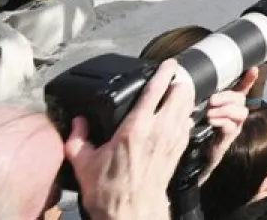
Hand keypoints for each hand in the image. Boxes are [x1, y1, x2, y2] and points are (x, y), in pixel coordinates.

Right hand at [66, 59, 194, 219]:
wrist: (131, 212)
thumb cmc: (108, 191)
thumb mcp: (82, 163)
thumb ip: (77, 138)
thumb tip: (77, 121)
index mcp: (136, 128)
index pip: (156, 89)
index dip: (165, 72)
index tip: (168, 62)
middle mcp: (159, 129)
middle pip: (181, 92)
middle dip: (178, 82)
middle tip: (171, 78)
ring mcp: (173, 139)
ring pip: (189, 105)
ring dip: (185, 96)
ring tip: (176, 92)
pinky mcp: (179, 149)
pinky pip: (188, 123)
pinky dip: (186, 114)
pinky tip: (177, 115)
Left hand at [199, 85, 251, 183]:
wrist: (197, 155)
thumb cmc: (199, 128)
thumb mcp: (200, 110)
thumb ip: (202, 99)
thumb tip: (192, 84)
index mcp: (229, 104)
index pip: (242, 89)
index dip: (248, 79)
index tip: (253, 69)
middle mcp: (235, 113)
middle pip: (240, 99)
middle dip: (227, 97)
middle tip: (212, 100)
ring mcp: (235, 125)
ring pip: (240, 112)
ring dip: (225, 110)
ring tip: (210, 113)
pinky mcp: (229, 138)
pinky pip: (231, 127)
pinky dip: (222, 122)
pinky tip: (212, 121)